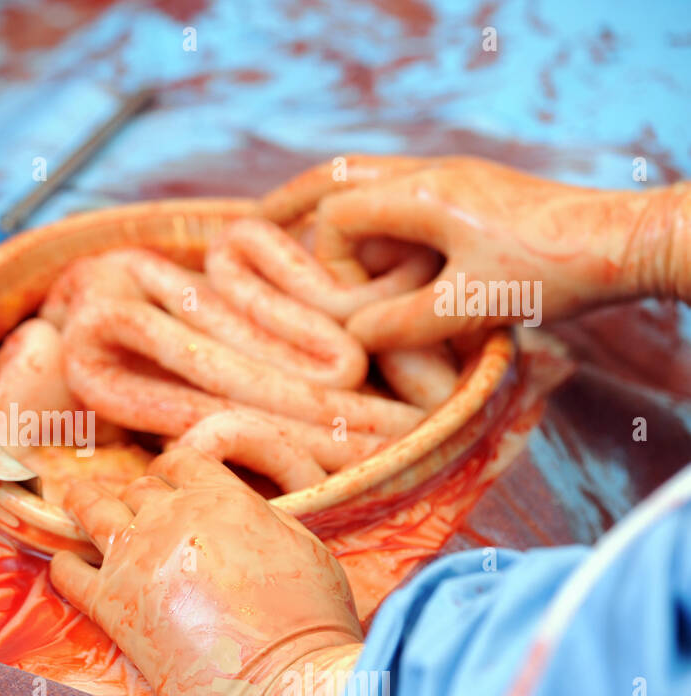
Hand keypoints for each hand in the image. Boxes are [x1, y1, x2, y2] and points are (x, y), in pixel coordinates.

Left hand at [49, 448, 361, 695]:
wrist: (285, 684)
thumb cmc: (313, 624)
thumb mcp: (304, 547)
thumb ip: (263, 520)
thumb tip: (244, 515)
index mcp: (222, 498)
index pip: (181, 462)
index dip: (171, 471)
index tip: (165, 482)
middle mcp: (171, 518)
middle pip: (138, 488)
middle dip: (135, 496)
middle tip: (130, 508)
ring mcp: (135, 559)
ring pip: (91, 510)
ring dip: (84, 504)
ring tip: (75, 503)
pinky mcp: (111, 606)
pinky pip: (68, 573)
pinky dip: (64, 565)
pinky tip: (64, 564)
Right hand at [267, 155, 689, 348]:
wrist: (623, 242)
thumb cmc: (550, 274)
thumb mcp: (467, 309)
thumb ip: (399, 325)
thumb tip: (347, 340)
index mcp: (424, 194)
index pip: (337, 215)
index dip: (328, 264)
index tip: (352, 306)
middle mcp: (431, 174)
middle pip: (339, 174)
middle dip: (293, 201)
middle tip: (252, 223)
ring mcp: (453, 179)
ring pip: (370, 181)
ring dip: (336, 211)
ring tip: (303, 239)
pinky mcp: (471, 194)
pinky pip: (401, 196)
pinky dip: (374, 219)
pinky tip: (374, 253)